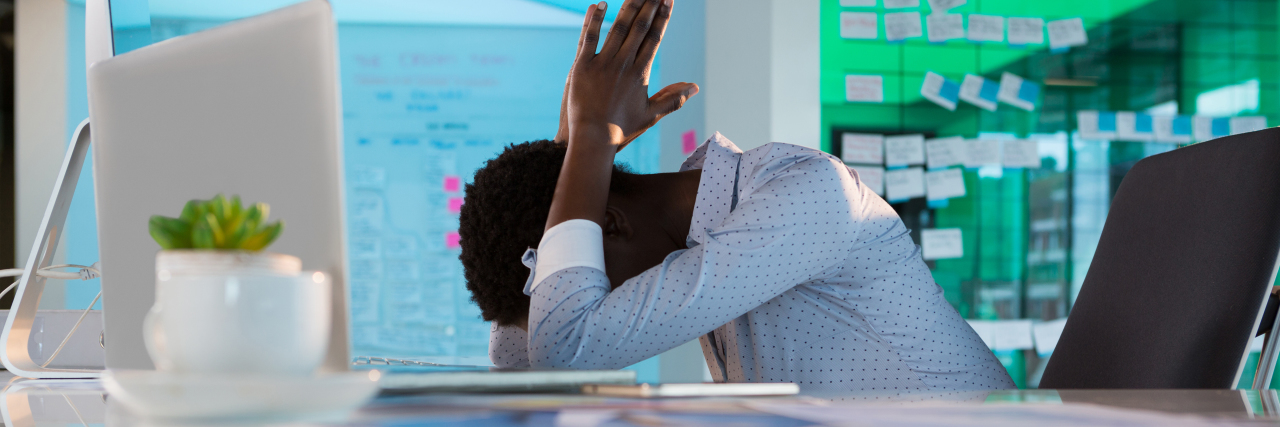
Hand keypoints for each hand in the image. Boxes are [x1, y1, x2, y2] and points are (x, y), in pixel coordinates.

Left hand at [566, 0, 698, 149]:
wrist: (593, 140)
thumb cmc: (622, 129)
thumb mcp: (652, 115)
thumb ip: (674, 98)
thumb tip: (695, 87)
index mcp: (640, 73)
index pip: (654, 38)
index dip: (662, 17)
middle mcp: (623, 65)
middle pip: (638, 28)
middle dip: (649, 5)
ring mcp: (602, 64)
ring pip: (617, 29)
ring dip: (628, 7)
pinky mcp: (582, 67)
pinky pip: (589, 38)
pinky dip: (594, 21)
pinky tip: (600, 4)